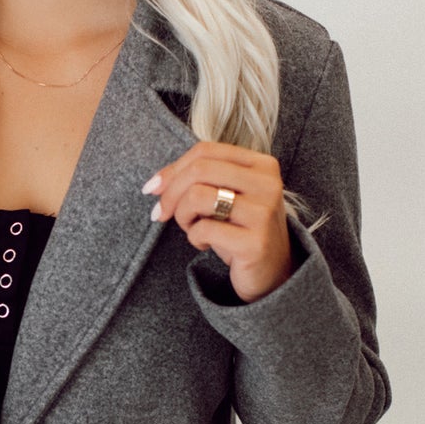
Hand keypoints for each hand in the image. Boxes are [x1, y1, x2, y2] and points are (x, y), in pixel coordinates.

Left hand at [142, 141, 295, 302]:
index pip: (206, 151)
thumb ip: (196, 180)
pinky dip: (194, 238)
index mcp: (262, 165)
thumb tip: (155, 184)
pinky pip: (204, 229)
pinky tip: (204, 244)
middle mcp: (267, 184)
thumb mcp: (223, 196)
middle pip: (200, 170)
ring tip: (192, 228)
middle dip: (171, 193)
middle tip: (162, 213)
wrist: (271, 272)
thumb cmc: (240, 230)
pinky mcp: (256, 243)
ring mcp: (264, 213)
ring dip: (182, 215)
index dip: (173, 168)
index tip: (153, 189)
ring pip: (198, 196)